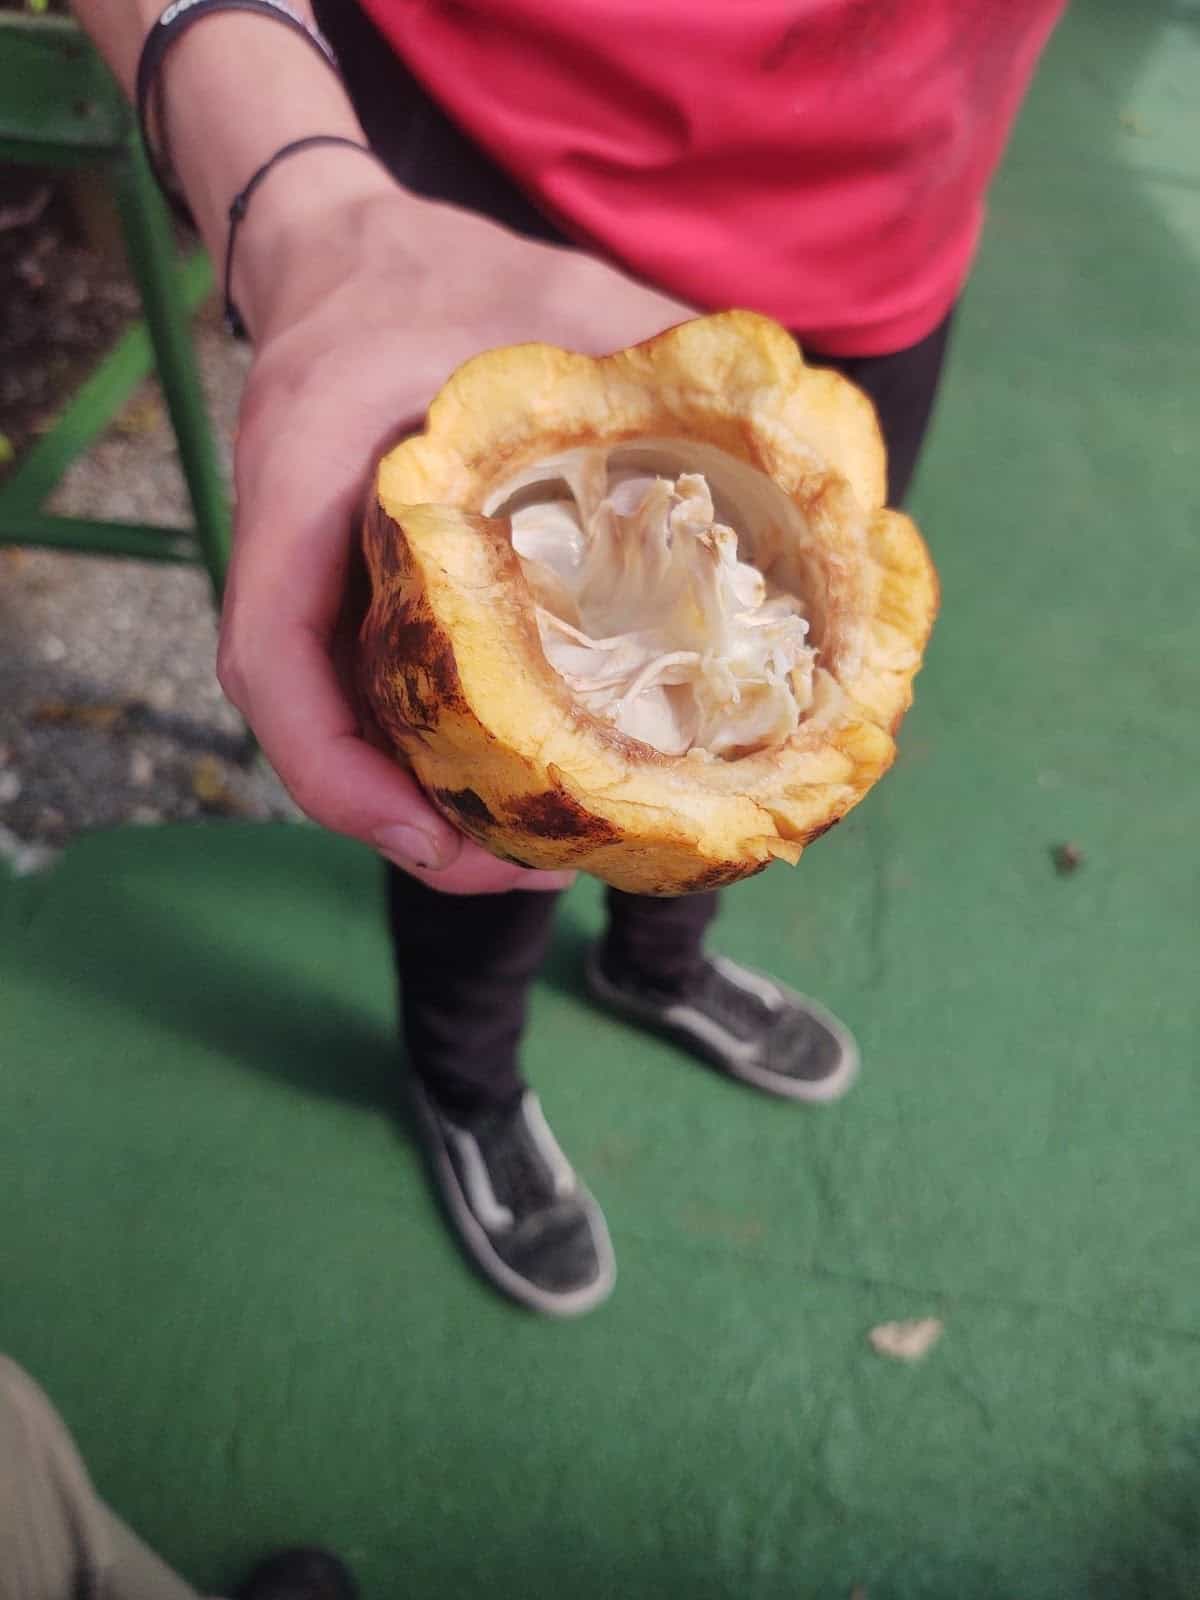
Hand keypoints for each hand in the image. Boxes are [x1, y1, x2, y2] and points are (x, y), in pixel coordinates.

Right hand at [217, 183, 690, 892]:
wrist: (353, 258)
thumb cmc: (449, 275)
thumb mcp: (561, 298)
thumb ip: (668, 365)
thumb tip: (827, 470)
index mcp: (308, 472)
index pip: (273, 654)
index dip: (343, 773)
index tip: (437, 839)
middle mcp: (295, 551)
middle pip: (324, 732)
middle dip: (421, 828)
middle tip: (545, 873)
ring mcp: (319, 587)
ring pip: (352, 732)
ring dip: (438, 811)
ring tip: (553, 857)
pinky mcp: (354, 601)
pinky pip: (380, 699)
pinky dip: (446, 760)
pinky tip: (537, 782)